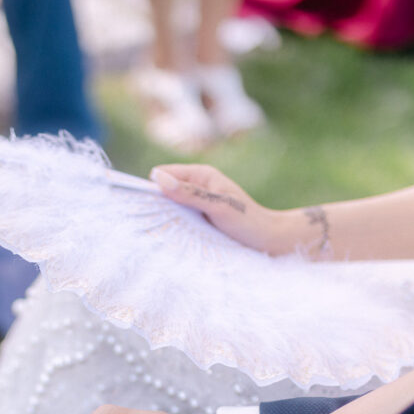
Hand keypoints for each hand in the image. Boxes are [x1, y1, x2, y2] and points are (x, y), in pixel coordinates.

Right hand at [151, 163, 290, 255]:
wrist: (267, 240)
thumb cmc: (246, 221)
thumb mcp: (217, 206)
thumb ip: (190, 193)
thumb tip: (160, 180)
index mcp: (200, 174)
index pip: (163, 174)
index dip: (152, 188)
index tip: (146, 207)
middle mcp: (196, 185)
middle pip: (164, 190)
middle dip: (157, 205)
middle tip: (155, 223)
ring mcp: (197, 203)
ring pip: (170, 207)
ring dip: (166, 218)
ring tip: (166, 232)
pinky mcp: (199, 218)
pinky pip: (179, 219)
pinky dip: (175, 227)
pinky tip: (176, 238)